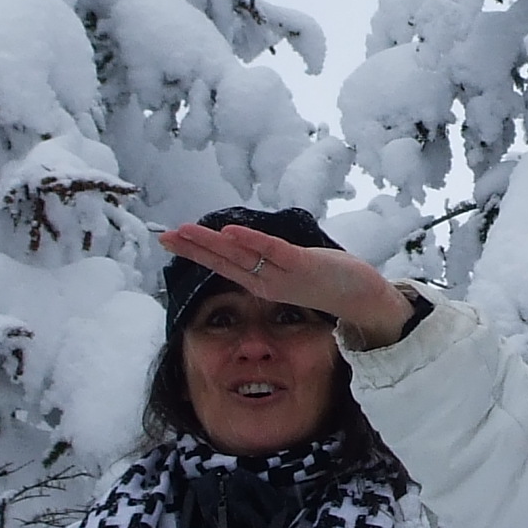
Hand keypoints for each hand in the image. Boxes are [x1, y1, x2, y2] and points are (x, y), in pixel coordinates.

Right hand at [156, 221, 412, 348]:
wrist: (363, 297)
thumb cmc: (327, 279)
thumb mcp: (291, 268)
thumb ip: (270, 259)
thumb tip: (253, 246)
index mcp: (261, 280)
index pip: (221, 263)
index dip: (194, 250)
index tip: (167, 238)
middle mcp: (265, 281)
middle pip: (223, 261)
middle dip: (193, 248)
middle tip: (164, 235)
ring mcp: (283, 275)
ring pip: (241, 257)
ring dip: (212, 243)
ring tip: (185, 230)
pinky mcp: (303, 266)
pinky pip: (273, 252)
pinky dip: (252, 242)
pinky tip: (230, 232)